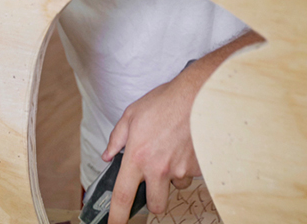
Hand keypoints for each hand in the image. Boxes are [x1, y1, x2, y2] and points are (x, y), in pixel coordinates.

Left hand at [102, 30, 264, 222]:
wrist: (196, 95)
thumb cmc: (163, 102)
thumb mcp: (131, 115)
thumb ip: (116, 139)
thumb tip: (108, 156)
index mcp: (137, 157)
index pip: (123, 196)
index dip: (116, 217)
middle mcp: (158, 168)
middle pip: (156, 204)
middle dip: (154, 200)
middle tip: (154, 182)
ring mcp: (180, 169)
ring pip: (176, 186)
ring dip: (173, 175)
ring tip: (173, 149)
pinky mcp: (198, 166)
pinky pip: (191, 173)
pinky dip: (188, 163)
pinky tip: (185, 143)